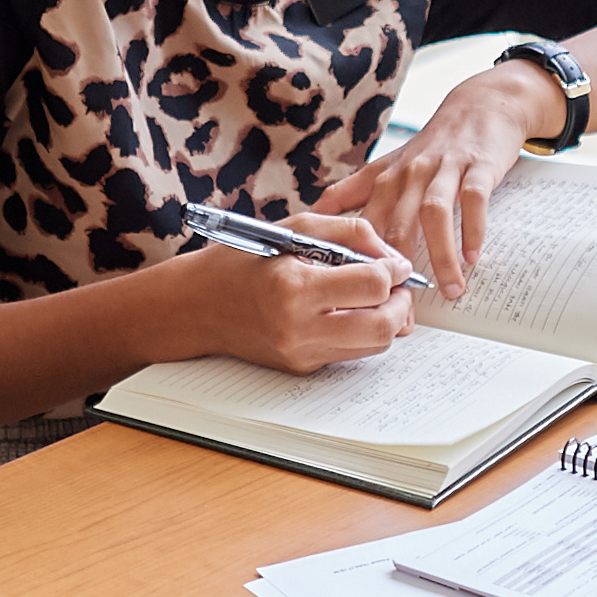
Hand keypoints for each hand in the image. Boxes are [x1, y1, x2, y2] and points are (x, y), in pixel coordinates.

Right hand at [168, 216, 416, 373]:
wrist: (196, 305)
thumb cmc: (242, 261)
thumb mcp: (292, 229)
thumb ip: (348, 233)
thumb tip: (391, 256)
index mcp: (294, 289)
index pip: (371, 286)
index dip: (393, 270)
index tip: (395, 263)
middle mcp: (298, 328)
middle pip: (382, 326)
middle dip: (401, 303)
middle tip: (398, 284)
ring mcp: (300, 353)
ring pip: (374, 345)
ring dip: (387, 320)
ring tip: (378, 297)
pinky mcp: (302, 367)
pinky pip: (351, 353)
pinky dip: (363, 331)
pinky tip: (352, 310)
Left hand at [313, 63, 546, 297]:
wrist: (479, 106)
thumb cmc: (431, 146)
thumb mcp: (386, 166)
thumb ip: (351, 192)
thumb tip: (310, 218)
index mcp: (383, 180)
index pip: (363, 227)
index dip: (359, 266)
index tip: (359, 302)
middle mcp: (408, 174)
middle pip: (395, 227)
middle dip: (397, 273)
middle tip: (403, 314)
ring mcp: (442, 169)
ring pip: (433, 215)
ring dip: (441, 256)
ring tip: (449, 291)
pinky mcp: (476, 165)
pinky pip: (471, 200)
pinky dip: (472, 230)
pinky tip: (473, 258)